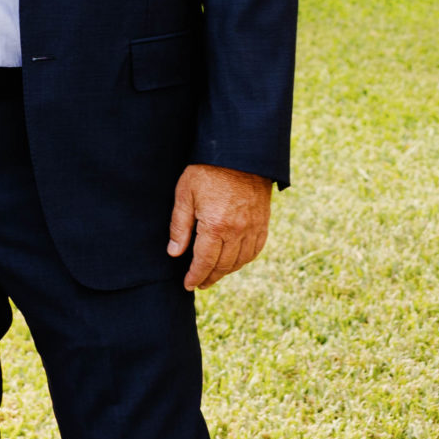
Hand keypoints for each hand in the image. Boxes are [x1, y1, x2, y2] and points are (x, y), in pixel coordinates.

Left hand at [168, 164, 272, 289]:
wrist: (241, 154)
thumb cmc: (208, 170)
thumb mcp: (185, 193)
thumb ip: (180, 225)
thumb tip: (174, 253)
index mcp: (216, 226)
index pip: (205, 262)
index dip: (195, 276)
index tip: (188, 284)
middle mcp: (238, 231)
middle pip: (223, 265)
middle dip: (210, 277)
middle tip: (200, 284)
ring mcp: (253, 228)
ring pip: (240, 261)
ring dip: (227, 271)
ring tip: (214, 274)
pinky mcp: (263, 222)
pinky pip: (255, 250)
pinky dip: (244, 260)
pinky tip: (235, 261)